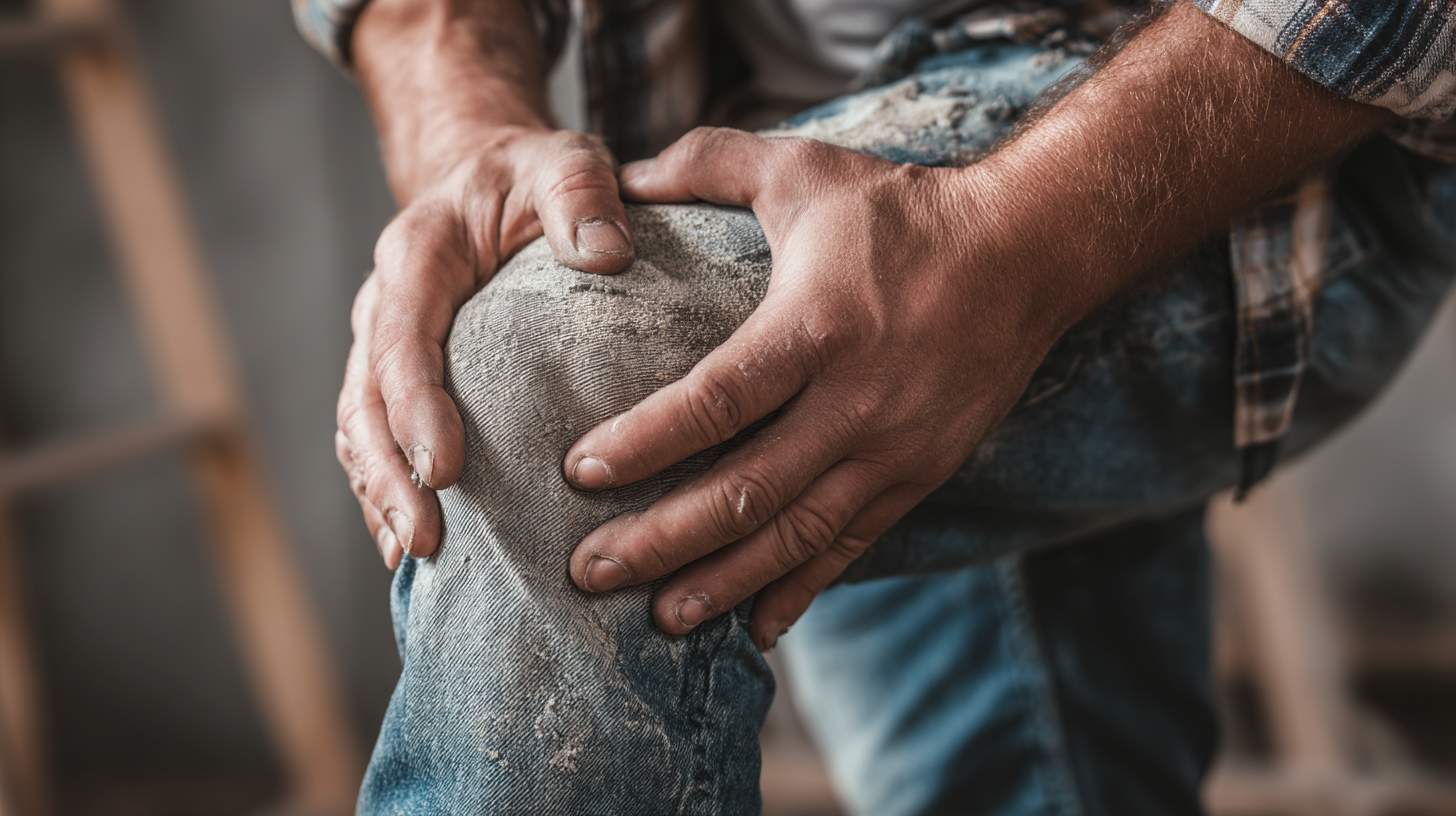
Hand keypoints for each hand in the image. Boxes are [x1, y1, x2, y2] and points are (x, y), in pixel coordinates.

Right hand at [337, 127, 634, 568]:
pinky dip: (388, 495)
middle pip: (365, 402)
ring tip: (415, 560)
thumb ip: (582, 194)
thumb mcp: (566, 162)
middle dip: (389, 477)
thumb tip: (609, 255)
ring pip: (360, 431)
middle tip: (424, 542)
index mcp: (419, 257)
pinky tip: (414, 551)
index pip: (404, 338)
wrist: (490, 179)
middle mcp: (385, 306)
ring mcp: (384, 347)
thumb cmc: (535, 178)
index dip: (416, 406)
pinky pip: (378, 443)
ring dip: (381, 498)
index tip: (445, 468)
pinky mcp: (399, 381)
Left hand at [562, 128, 1073, 647]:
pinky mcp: (918, 475)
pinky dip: (800, 588)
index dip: (645, 442)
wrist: (1025, 254)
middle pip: (747, 490)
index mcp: (817, 328)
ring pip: (796, 535)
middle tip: (587, 570)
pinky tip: (756, 626)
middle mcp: (855, 402)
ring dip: (722, 581)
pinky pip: (852, 546)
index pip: (717, 401)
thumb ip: (709, 163)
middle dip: (661, 539)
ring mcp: (892, 449)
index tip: (579, 471)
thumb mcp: (803, 170)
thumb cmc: (901, 211)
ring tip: (658, 618)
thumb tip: (622, 174)